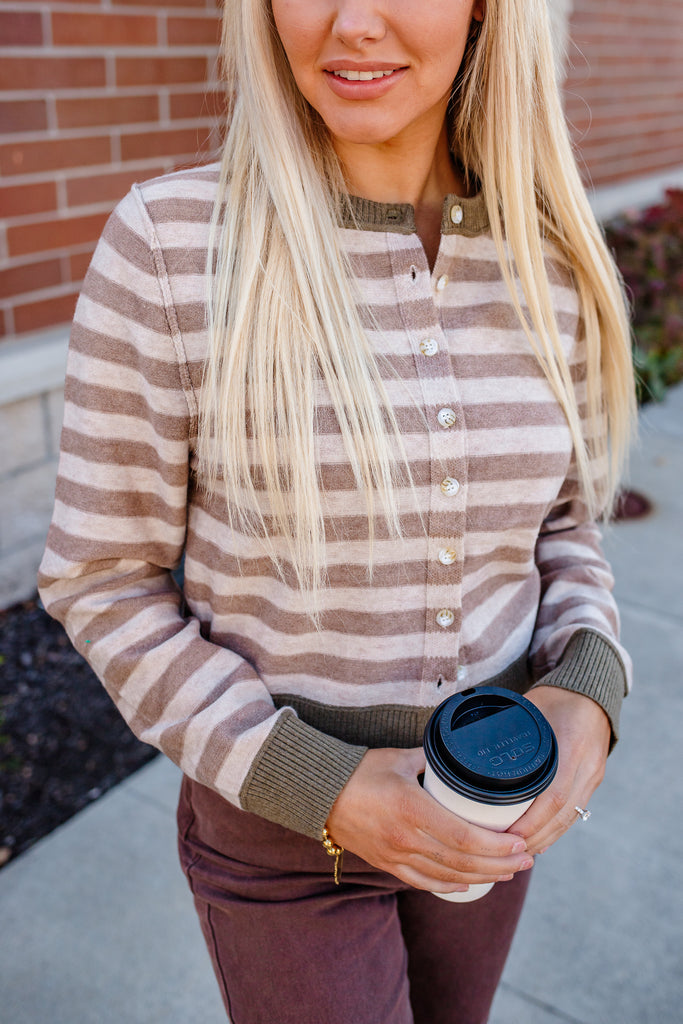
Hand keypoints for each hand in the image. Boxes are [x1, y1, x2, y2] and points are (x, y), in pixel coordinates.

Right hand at [325, 747, 533, 892]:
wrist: (319, 794)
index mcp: (412, 809)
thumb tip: (463, 753)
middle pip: (463, 861)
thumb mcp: (400, 757)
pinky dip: (450, 884)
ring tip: (507, 871)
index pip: (464, 836)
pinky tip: (469, 883)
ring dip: (482, 877)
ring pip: (447, 876)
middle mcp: (406, 839)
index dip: (496, 845)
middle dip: (499, 863)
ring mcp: (396, 856)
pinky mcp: (387, 864)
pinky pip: (424, 882)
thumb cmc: (360, 771)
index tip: (519, 841)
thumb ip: (434, 759)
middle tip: (525, 859)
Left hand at [508, 686, 610, 855]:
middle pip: (562, 816)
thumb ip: (507, 727)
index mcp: (571, 747)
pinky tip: (539, 840)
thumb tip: (470, 743)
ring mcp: (593, 775)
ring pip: (570, 818)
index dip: (531, 822)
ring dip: (545, 839)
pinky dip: (557, 829)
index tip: (507, 835)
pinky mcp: (593, 779)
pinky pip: (576, 811)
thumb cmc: (558, 695)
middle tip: (505, 851)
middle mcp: (586, 767)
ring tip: (518, 852)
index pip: (553, 797)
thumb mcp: (531, 707)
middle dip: (534, 839)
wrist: (595, 689)